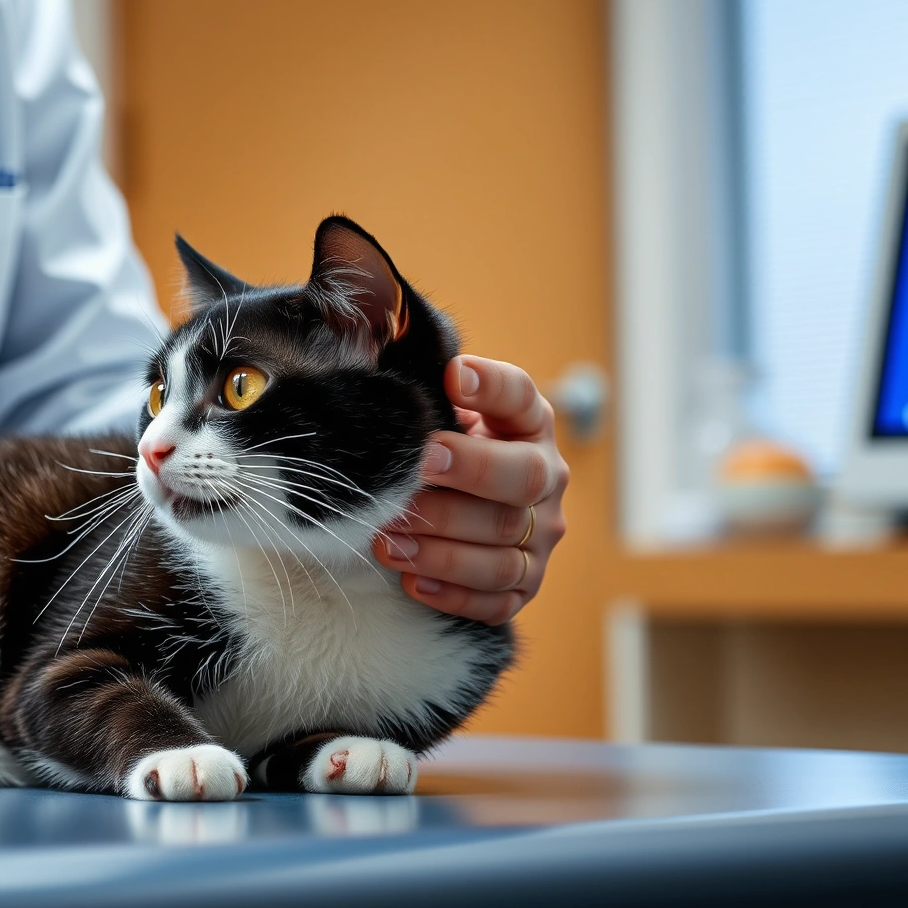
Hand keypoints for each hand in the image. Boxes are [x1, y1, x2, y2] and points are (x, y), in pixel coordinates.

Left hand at [371, 355, 568, 624]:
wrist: (452, 509)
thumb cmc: (432, 451)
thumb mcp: (430, 410)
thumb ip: (414, 376)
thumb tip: (364, 308)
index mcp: (525, 425)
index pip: (522, 397)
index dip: (493, 386)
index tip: (453, 376)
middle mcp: (544, 478)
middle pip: (522, 479)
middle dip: (468, 474)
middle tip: (415, 468)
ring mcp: (538, 537)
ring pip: (504, 549)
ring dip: (444, 546)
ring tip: (388, 539)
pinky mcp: (523, 585)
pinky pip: (497, 599)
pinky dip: (453, 593)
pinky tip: (411, 580)